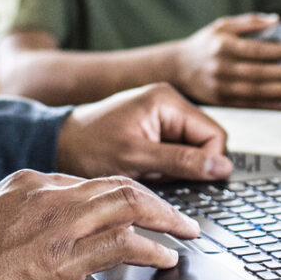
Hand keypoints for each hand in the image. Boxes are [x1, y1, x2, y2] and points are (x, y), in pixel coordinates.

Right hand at [0, 169, 197, 279]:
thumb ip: (5, 213)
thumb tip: (19, 222)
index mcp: (23, 183)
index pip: (88, 182)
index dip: (119, 197)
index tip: (135, 211)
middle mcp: (45, 194)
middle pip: (118, 185)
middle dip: (155, 200)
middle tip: (180, 217)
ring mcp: (56, 224)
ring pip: (128, 203)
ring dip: (165, 217)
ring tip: (185, 231)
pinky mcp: (61, 259)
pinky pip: (122, 244)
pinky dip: (151, 248)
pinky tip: (165, 257)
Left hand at [55, 81, 232, 181]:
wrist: (59, 145)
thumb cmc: (89, 147)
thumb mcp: (137, 159)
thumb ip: (182, 162)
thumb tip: (222, 167)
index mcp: (168, 101)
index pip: (214, 135)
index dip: (207, 163)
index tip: (183, 178)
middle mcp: (169, 103)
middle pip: (205, 143)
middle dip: (187, 166)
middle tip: (155, 172)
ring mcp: (162, 115)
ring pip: (192, 151)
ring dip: (174, 168)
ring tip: (145, 169)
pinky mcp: (155, 129)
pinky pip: (176, 152)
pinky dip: (164, 167)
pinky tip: (144, 168)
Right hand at [171, 13, 280, 107]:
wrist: (178, 67)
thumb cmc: (204, 44)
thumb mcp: (222, 25)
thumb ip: (250, 21)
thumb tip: (276, 20)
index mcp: (223, 45)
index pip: (255, 49)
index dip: (278, 50)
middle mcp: (221, 67)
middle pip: (258, 72)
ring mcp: (220, 86)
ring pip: (256, 91)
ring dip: (280, 91)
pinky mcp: (221, 101)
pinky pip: (250, 105)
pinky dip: (270, 105)